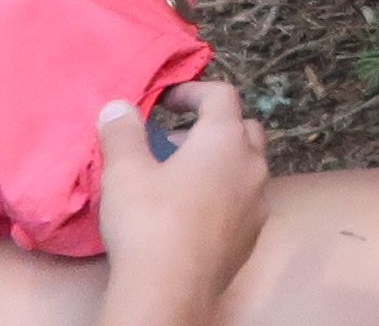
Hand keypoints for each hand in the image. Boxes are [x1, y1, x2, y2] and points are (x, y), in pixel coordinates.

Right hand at [94, 82, 266, 318]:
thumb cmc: (148, 221)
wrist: (172, 286)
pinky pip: (245, 198)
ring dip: (219, 160)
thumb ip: (123, 133)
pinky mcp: (254, 232)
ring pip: (247, 165)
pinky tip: (193, 210)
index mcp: (226, 140)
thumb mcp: (124, 172)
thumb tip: (119, 106)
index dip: (193, 91)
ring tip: (178, 176)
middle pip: (243, 128)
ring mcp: (259, 200)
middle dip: (211, 126)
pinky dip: (224, 191)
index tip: (166, 101)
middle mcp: (253, 164)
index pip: (222, 95)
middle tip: (173, 140)